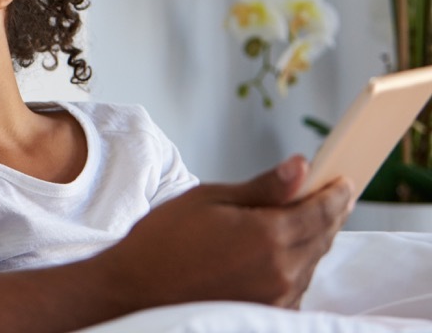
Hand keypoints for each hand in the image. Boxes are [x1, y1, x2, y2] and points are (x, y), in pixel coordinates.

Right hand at [96, 155, 352, 310]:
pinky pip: (297, 285)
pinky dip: (297, 264)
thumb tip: (300, 167)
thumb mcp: (209, 199)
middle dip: (329, 213)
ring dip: (313, 239)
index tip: (343, 181)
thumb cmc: (164, 240)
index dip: (336, 193)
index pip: (320, 211)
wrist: (136, 288)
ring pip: (311, 262)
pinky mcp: (267, 312)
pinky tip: (281, 251)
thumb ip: (262, 187)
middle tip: (331, 194)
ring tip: (303, 220)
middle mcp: (280, 271)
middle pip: (322, 237)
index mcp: (267, 236)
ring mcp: (276, 297)